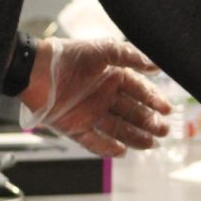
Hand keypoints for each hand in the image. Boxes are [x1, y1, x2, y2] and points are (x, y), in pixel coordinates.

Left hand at [18, 38, 170, 156]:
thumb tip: (157, 66)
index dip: (153, 100)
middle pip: (132, 113)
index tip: (167, 110)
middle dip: (149, 122)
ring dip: (135, 137)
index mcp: (113, 77)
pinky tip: (122, 151)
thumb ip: (129, 56)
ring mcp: (90, 114)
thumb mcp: (102, 49)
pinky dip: (107, 147)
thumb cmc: (68, 55)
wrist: (33, 69)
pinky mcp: (74, 128)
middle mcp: (104, 97)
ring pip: (118, 128)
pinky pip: (94, 141)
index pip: (139, 91)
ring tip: (150, 144)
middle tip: (163, 130)